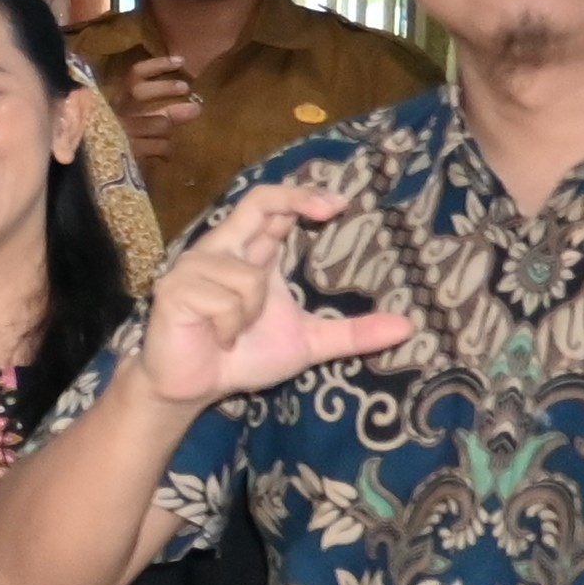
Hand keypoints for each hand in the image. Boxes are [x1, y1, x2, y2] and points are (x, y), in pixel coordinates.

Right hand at [115, 50, 203, 171]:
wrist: (90, 168)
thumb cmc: (111, 139)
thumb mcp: (132, 119)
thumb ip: (156, 109)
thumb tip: (190, 101)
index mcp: (115, 100)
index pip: (134, 75)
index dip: (157, 66)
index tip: (180, 61)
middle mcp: (115, 112)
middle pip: (140, 92)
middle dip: (166, 88)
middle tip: (186, 89)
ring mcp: (120, 131)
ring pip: (158, 122)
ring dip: (169, 125)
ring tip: (175, 127)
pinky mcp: (128, 152)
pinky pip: (160, 146)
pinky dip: (166, 148)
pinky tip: (165, 152)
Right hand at [130, 184, 411, 406]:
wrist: (191, 388)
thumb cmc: (243, 357)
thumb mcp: (307, 342)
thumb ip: (351, 334)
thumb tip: (407, 328)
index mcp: (249, 253)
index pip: (271, 206)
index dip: (302, 197)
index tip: (340, 205)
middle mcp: (222, 250)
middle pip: (257, 203)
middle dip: (294, 200)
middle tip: (330, 209)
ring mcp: (195, 267)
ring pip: (249, 279)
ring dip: (252, 313)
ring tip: (234, 333)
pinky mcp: (175, 289)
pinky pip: (225, 302)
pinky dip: (230, 327)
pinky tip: (217, 338)